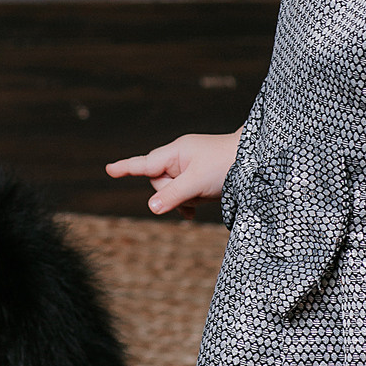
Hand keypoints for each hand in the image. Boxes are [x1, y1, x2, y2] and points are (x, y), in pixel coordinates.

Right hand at [105, 130, 240, 215]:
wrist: (257, 162)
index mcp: (175, 152)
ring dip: (185, 199)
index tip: (109, 169)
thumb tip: (152, 208)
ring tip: (205, 194)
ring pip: (172, 192)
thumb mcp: (197, 182)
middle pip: (159, 183)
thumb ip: (173, 195)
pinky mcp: (198, 179)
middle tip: (195, 191)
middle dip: (172, 193)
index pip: (144, 163)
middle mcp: (180, 158)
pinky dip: (188, 204)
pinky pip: (183, 196)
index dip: (125, 168)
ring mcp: (189, 169)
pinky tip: (193, 214)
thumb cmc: (227, 165)